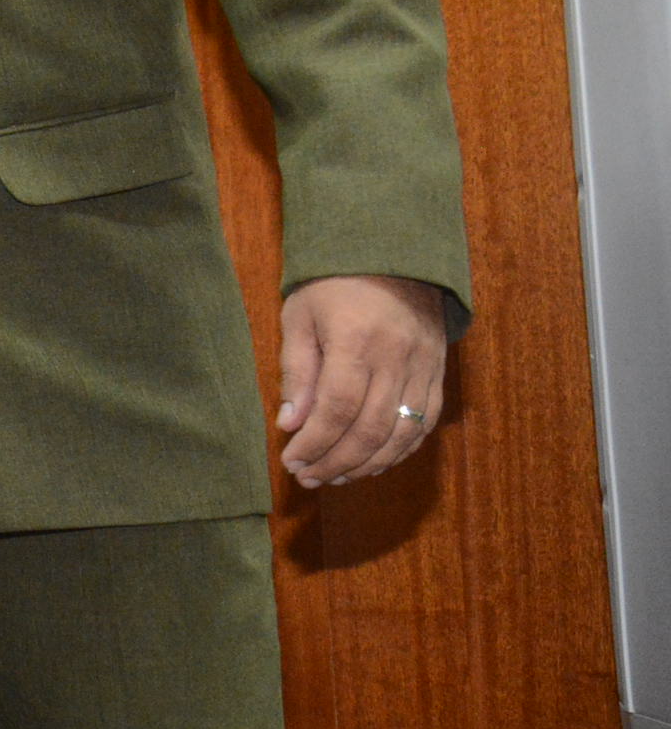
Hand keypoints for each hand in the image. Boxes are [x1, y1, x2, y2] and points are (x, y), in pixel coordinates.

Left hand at [276, 273, 447, 487]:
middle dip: (336, 460)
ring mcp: (424, 366)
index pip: (338, 407)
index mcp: (356, 339)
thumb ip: (296, 371)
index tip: (290, 459)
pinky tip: (372, 461)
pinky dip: (399, 450)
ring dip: (367, 463)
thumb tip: (290, 424)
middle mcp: (396, 357)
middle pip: (370, 427)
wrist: (391, 253)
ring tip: (334, 476)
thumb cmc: (333, 283)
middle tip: (307, 476)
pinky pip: (425, 423)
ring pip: (401, 433)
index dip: (315, 441)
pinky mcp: (439, 372)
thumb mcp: (300, 316)